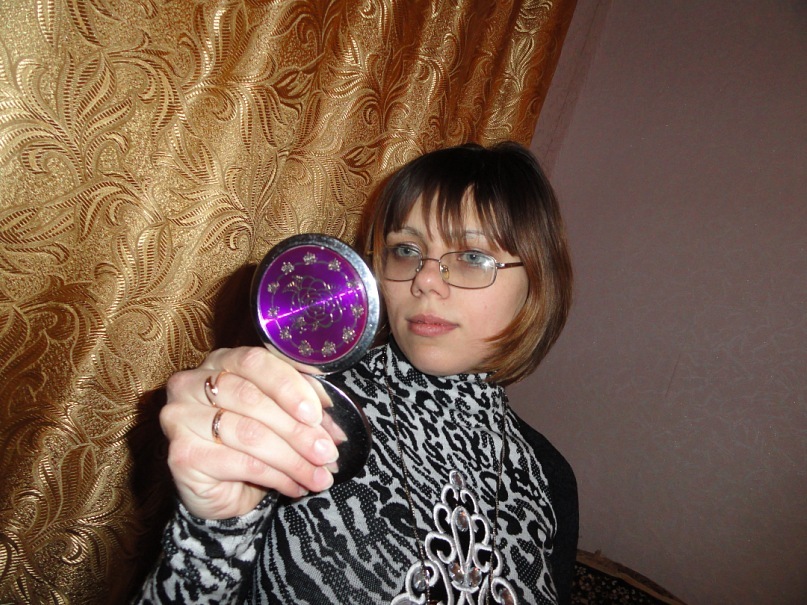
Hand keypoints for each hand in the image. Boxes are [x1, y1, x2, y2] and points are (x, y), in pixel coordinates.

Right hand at [160, 346, 338, 519]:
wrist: (223, 490)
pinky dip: (276, 476)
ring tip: (319, 476)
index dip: (289, 386)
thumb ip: (303, 407)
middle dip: (298, 430)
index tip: (317, 413)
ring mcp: (181, 417)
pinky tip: (296, 486)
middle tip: (327, 452)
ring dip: (293, 459)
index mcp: (221, 361)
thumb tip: (333, 422)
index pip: (255, 362)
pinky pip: (241, 463)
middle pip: (252, 399)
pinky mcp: (182, 454)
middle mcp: (192, 383)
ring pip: (250, 434)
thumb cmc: (254, 443)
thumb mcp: (281, 416)